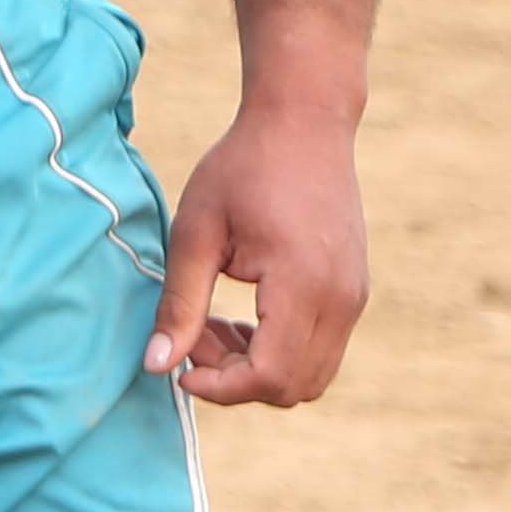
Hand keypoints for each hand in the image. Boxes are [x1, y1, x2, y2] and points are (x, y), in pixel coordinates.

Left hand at [152, 102, 368, 404]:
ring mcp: (354, 298)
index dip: (220, 387)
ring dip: (258, 369)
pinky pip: (321, 350)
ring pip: (311, 376)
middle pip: (294, 388)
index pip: (269, 376)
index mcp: (303, 284)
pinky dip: (280, 351)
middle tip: (193, 334)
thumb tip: (156, 366)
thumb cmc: (242, 168)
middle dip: (235, 379)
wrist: (303, 123)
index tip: (179, 367)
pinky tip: (242, 315)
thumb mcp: (195, 231)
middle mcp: (341, 300)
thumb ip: (179, 303)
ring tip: (213, 322)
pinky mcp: (354, 293)